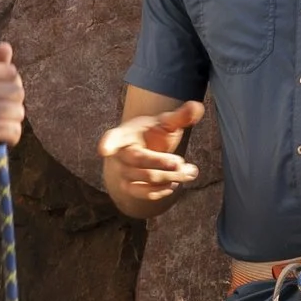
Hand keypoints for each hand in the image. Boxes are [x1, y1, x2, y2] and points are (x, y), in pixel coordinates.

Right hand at [97, 100, 204, 217]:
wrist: (144, 152)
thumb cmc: (153, 134)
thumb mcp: (165, 123)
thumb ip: (180, 116)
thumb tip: (197, 107)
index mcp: (124, 134)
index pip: (113, 137)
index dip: (108, 143)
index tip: (104, 150)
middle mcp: (120, 155)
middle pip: (140, 160)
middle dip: (162, 162)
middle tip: (182, 163)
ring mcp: (123, 173)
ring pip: (146, 178)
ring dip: (171, 176)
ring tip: (190, 172)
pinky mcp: (129, 188)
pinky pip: (145, 193)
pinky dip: (163, 189)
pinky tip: (175, 183)